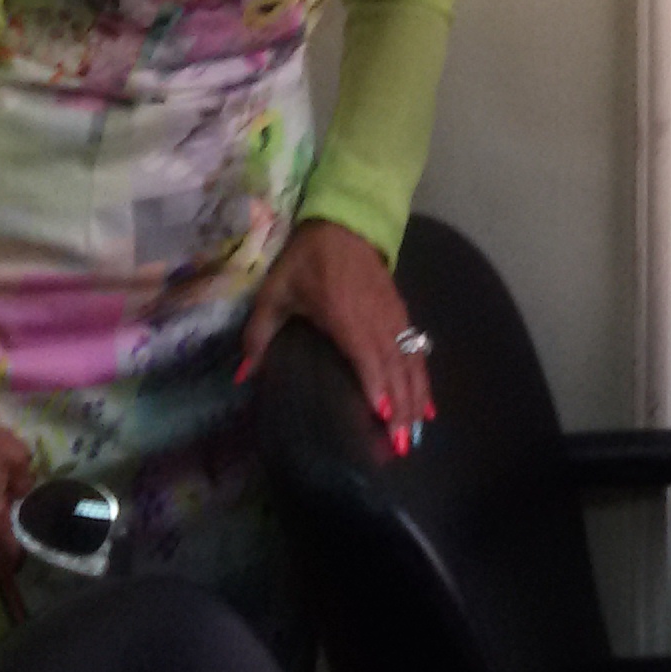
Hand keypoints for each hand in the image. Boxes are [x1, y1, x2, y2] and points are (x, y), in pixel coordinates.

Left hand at [240, 219, 432, 431]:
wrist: (345, 224)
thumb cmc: (306, 260)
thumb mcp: (276, 292)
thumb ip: (259, 334)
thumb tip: (242, 375)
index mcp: (344, 316)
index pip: (366, 357)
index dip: (377, 387)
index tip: (384, 419)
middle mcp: (375, 320)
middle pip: (394, 369)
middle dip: (400, 408)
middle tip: (402, 447)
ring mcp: (393, 317)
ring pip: (410, 364)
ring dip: (415, 399)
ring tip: (417, 434)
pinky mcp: (402, 314)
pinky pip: (417, 352)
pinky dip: (423, 380)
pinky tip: (428, 406)